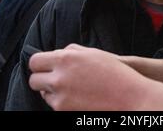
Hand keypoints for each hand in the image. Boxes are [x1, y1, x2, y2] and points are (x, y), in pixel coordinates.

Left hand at [29, 44, 149, 110]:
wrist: (129, 96)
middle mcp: (59, 77)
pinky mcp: (64, 111)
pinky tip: (77, 97)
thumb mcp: (93, 53)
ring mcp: (60, 97)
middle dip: (41, 79)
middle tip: (53, 78)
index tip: (44, 66)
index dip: (39, 64)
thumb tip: (56, 54)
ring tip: (70, 88)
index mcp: (65, 59)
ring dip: (51, 91)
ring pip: (43, 94)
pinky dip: (61, 101)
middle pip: (33, 80)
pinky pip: (54, 105)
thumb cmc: (114, 72)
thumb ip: (71, 51)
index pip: (35, 61)